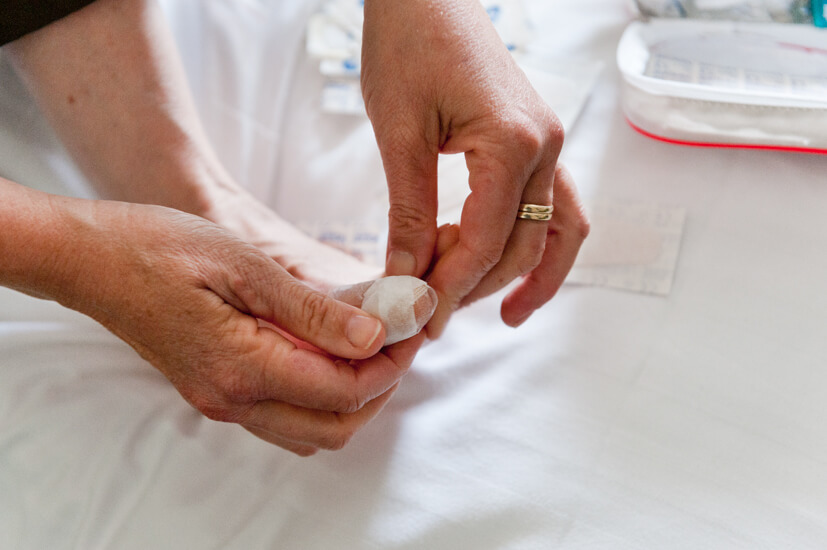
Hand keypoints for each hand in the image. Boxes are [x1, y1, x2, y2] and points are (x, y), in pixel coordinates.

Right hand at [52, 197, 417, 454]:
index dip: (389, 364)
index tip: (408, 327)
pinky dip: (317, 394)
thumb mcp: (245, 266)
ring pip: (310, 430)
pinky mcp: (214, 392)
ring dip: (351, 397)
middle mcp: (231, 399)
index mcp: (242, 367)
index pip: (344, 391)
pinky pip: (282, 416)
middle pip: (334, 427)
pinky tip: (325, 351)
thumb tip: (373, 336)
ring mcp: (220, 402)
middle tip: (396, 340)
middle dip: (378, 388)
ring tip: (368, 344)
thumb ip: (312, 311)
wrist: (91, 259)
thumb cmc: (160, 248)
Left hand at [361, 0, 585, 334]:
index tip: (419, 313)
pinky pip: (555, 205)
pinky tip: (511, 267)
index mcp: (513, 143)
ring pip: (557, 231)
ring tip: (506, 316)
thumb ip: (407, 212)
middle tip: (436, 313)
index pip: (486, 241)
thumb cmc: (408, 45)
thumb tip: (406, 277)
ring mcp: (549, 143)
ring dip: (530, 276)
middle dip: (480, 287)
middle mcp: (545, 146)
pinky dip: (539, 242)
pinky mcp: (538, 141)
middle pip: (524, 245)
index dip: (451, 285)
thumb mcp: (400, 135)